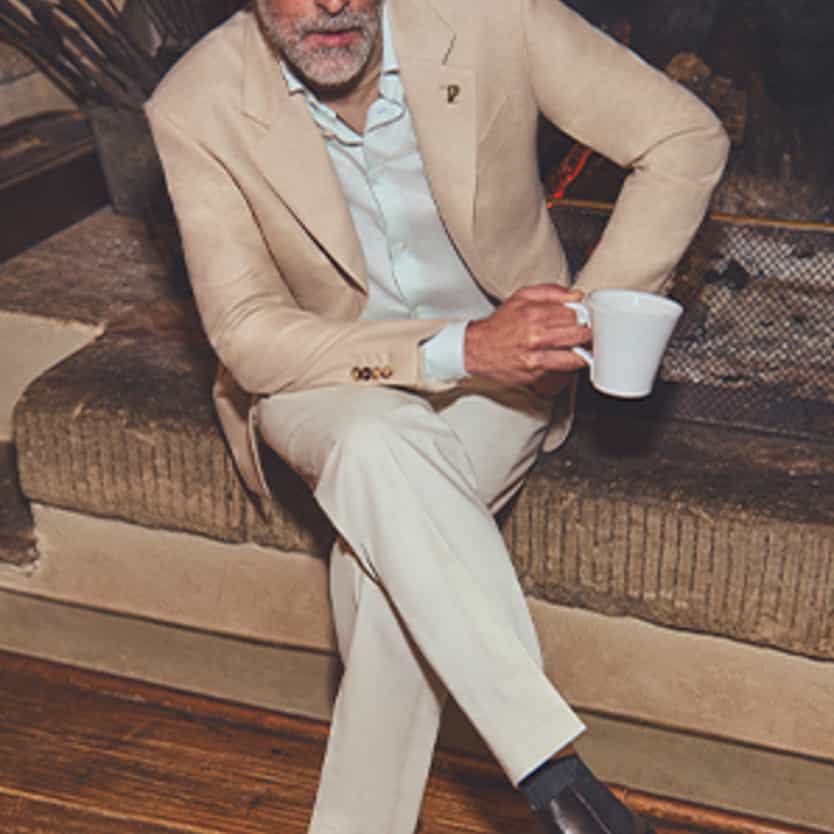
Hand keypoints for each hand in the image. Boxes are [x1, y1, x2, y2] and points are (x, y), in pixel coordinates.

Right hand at [464, 284, 590, 387]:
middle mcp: (534, 336)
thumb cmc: (500, 325)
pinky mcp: (534, 374)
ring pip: (574, 356)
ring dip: (583, 352)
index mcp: (533, 314)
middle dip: (586, 333)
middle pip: (578, 334)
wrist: (477, 349)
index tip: (585, 317)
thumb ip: (551, 292)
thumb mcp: (521, 297)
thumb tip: (576, 296)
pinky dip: (567, 364)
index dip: (583, 316)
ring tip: (582, 347)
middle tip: (586, 332)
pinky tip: (566, 357)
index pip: (573, 314)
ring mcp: (535, 358)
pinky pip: (561, 370)